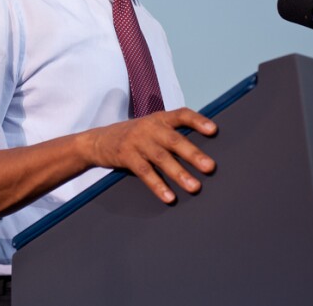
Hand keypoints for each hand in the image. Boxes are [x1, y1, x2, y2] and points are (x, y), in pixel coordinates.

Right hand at [85, 108, 217, 202]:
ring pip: (161, 158)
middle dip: (193, 154)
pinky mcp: (126, 156)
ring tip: (194, 187)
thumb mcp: (150, 127)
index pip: (181, 114)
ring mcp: (137, 141)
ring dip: (179, 173)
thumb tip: (201, 152)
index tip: (214, 130)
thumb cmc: (133, 136)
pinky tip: (169, 197)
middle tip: (210, 167)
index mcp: (159, 119)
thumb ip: (171, 134)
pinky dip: (157, 185)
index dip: (197, 121)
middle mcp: (149, 128)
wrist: (97, 140)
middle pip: (174, 140)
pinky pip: (145, 172)